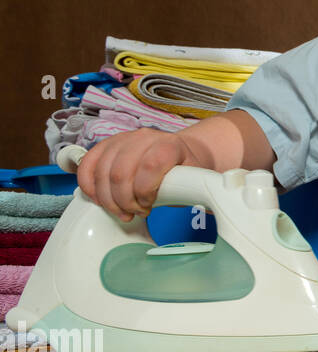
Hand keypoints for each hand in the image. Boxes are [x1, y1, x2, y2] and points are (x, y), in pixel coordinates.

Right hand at [76, 128, 192, 222]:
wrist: (184, 151)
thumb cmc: (187, 169)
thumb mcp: (195, 180)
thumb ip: (188, 190)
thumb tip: (195, 204)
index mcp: (170, 145)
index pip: (150, 166)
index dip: (144, 192)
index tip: (148, 206)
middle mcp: (145, 137)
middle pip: (121, 172)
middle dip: (123, 201)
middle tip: (133, 213)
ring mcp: (124, 139)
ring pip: (102, 170)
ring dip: (106, 198)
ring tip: (120, 210)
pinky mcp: (108, 144)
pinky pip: (88, 163)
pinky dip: (88, 184)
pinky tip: (98, 199)